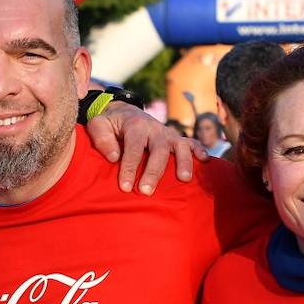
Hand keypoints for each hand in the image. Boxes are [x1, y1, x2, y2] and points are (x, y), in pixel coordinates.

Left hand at [85, 102, 204, 194]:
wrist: (123, 112)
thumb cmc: (109, 124)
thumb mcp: (98, 125)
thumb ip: (101, 139)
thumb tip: (113, 157)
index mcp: (135, 125)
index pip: (134, 148)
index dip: (129, 168)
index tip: (125, 187)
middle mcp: (155, 128)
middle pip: (158, 150)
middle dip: (153, 171)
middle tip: (146, 191)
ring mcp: (168, 134)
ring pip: (179, 146)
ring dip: (183, 162)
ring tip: (184, 180)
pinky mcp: (176, 138)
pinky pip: (191, 143)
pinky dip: (200, 150)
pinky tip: (206, 161)